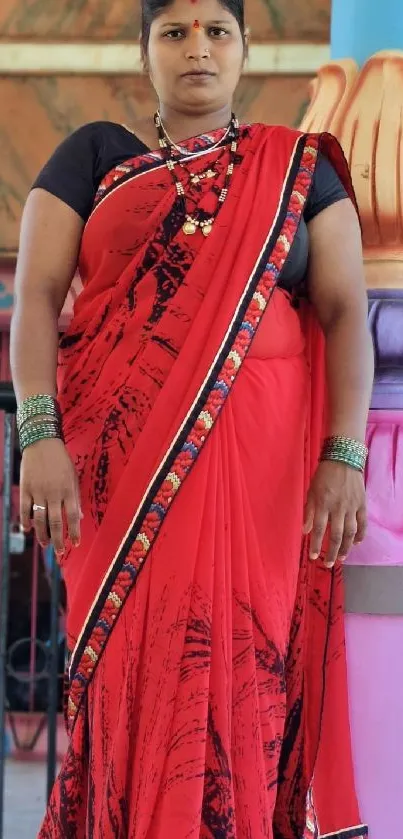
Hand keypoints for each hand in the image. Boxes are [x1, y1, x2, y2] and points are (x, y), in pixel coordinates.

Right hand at [20, 438, 81, 557]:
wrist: (42, 443)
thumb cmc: (61, 461)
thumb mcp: (73, 477)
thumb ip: (76, 498)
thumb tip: (80, 517)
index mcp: (68, 490)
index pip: (72, 516)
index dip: (74, 532)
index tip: (75, 544)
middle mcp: (54, 493)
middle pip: (55, 522)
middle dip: (58, 540)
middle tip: (58, 553)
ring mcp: (38, 492)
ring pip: (39, 519)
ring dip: (42, 534)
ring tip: (45, 544)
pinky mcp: (26, 489)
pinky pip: (25, 509)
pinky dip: (26, 521)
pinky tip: (27, 530)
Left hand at [303, 460, 366, 567]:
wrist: (343, 459)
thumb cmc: (323, 475)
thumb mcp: (311, 491)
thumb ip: (308, 512)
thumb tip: (305, 531)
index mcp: (323, 504)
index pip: (319, 530)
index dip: (316, 545)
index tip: (313, 557)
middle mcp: (338, 508)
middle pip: (336, 536)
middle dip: (331, 552)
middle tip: (328, 564)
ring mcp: (351, 507)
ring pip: (350, 533)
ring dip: (346, 548)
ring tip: (341, 558)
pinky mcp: (361, 504)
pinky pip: (363, 523)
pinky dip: (361, 535)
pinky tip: (357, 543)